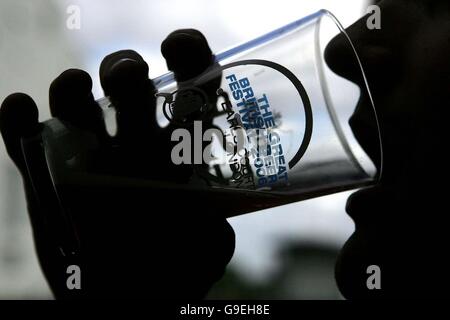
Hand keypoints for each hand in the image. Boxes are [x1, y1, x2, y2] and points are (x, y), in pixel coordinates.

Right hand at [0, 29, 234, 298]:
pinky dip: (17, 120)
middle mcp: (133, 143)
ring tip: (76, 91)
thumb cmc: (169, 274)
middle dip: (125, 68)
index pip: (191, 87)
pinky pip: (25, 138)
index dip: (191, 57)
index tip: (178, 45)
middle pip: (129, 86)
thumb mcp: (205, 253)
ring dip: (72, 88)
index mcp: (177, 150)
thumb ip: (216, 230)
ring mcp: (87, 156)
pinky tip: (22, 112)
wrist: (120, 298)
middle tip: (127, 76)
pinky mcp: (45, 175)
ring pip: (75, 103)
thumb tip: (214, 217)